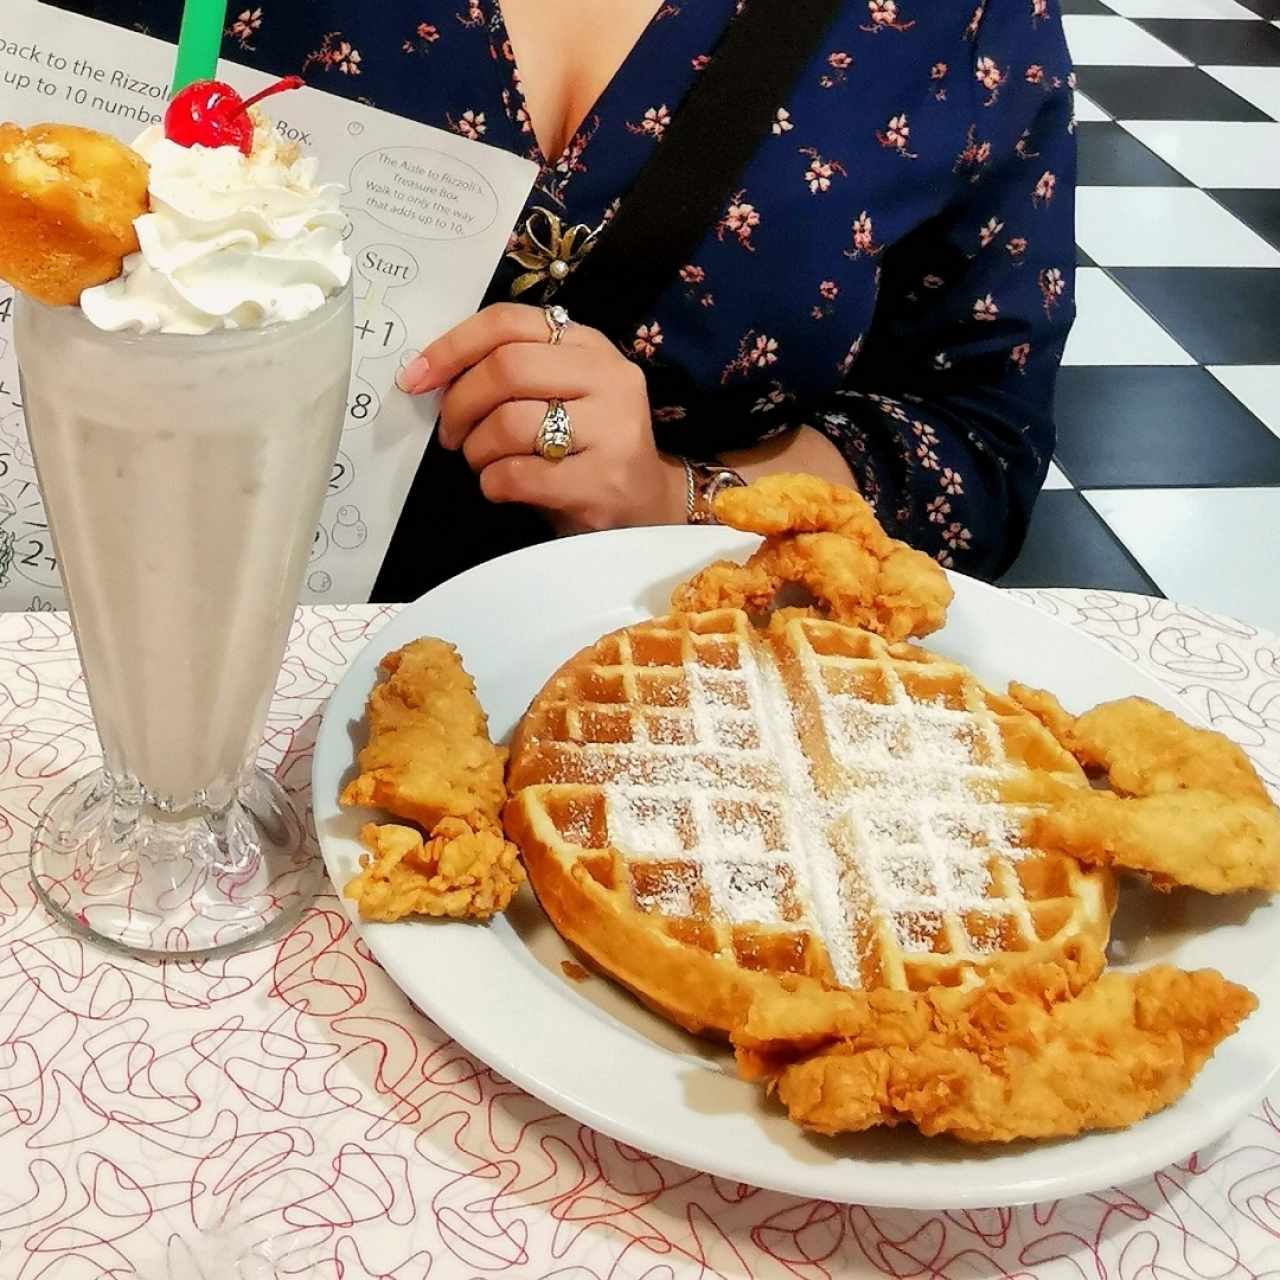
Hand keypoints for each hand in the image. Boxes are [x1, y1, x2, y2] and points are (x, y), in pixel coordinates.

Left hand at [397, 302, 685, 532]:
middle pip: (506, 368)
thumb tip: (430, 375)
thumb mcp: (561, 394)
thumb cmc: (585, 450)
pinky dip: (494, 483)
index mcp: (589, 345)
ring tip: (484, 463)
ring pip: (509, 423)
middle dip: (460, 405)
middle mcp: (609, 377)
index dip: (451, 347)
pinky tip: (503, 487)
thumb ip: (512, 372)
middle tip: (452, 435)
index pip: (507, 322)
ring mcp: (613, 429)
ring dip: (477, 450)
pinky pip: (519, 475)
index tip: (416, 379)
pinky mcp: (604, 481)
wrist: (646, 508)